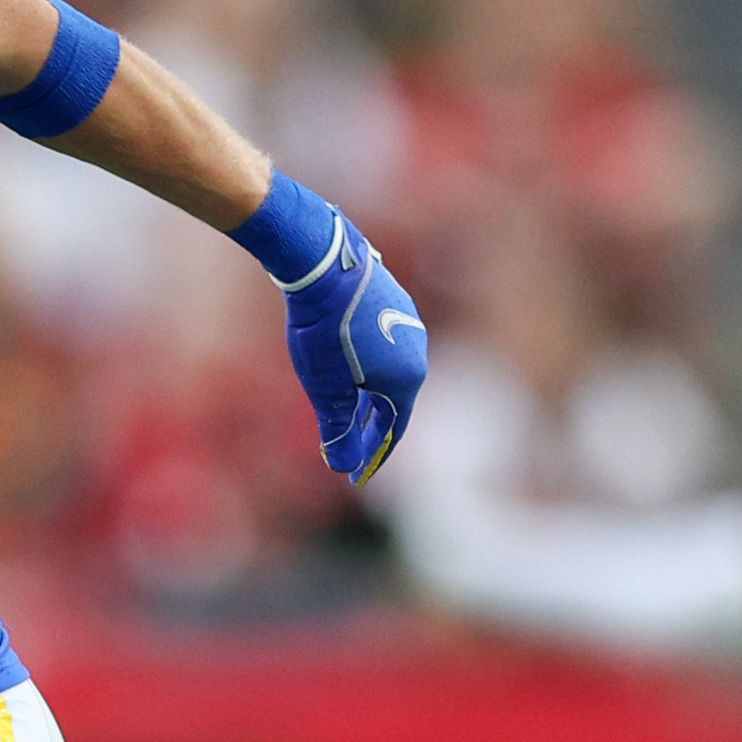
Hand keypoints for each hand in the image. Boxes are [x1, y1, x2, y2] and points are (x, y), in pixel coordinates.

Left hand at [272, 205, 427, 482]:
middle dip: (371, 431)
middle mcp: (416, 354)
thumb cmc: (324, 330)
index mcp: (406, 380)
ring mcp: (408, 326)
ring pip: (389, 375)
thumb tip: (343, 466)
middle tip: (351, 453)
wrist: (327, 264)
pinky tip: (353, 373)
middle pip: (394, 404)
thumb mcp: (325, 388)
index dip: (374, 455)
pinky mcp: (394, 305)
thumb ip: (337, 428)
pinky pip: (385, 351)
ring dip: (370, 401)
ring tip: (350, 418)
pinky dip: (368, 372)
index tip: (357, 476)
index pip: (393, 430)